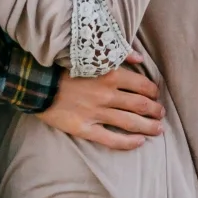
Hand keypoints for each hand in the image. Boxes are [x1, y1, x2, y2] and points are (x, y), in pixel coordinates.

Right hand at [36, 57, 163, 150]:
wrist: (36, 82)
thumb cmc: (62, 66)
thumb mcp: (91, 54)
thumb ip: (118, 55)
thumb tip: (139, 57)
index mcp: (110, 74)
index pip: (141, 85)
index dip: (153, 91)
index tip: (156, 94)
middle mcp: (107, 95)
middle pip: (140, 105)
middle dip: (154, 110)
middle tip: (160, 113)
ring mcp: (97, 113)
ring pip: (130, 123)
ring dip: (148, 127)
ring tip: (158, 129)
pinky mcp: (85, 128)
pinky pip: (111, 139)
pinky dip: (128, 142)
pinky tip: (139, 142)